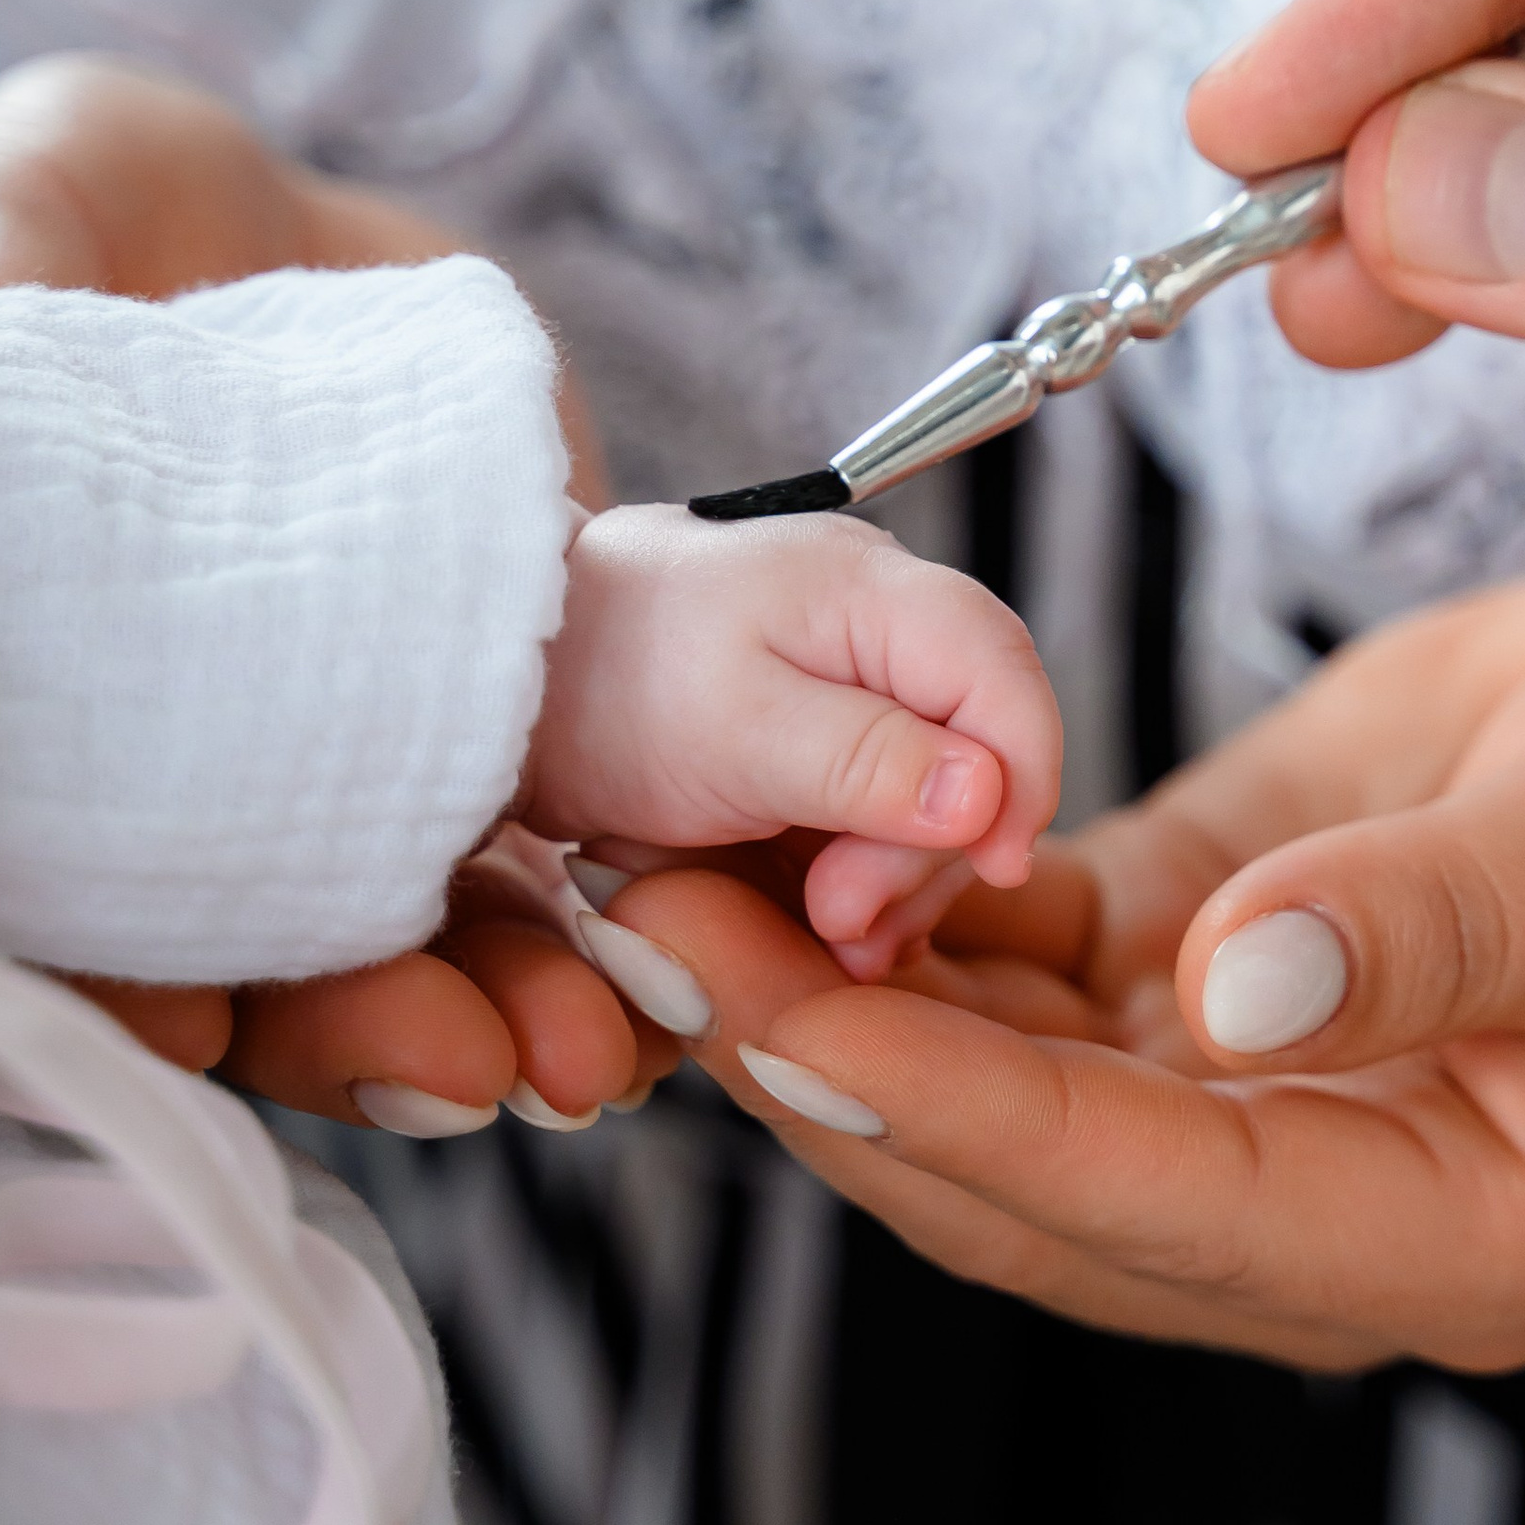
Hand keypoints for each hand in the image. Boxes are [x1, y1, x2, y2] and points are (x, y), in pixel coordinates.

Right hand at [0, 54, 654, 1126]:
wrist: (272, 210)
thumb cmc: (87, 208)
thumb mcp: (25, 207)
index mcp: (53, 698)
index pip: (71, 881)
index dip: (115, 965)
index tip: (190, 1014)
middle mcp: (207, 765)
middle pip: (271, 952)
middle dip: (367, 1023)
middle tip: (471, 1061)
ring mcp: (353, 756)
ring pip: (426, 929)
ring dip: (510, 1001)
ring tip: (599, 1047)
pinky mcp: (494, 713)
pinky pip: (561, 840)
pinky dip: (622, 905)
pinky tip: (691, 945)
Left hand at [524, 505, 1060, 972]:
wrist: (500, 685)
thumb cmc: (603, 680)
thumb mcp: (734, 730)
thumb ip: (866, 761)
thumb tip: (986, 797)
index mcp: (875, 593)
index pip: (1006, 679)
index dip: (1024, 778)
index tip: (993, 869)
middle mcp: (882, 629)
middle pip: (981, 749)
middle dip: (930, 850)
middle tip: (844, 922)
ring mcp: (855, 688)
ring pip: (938, 798)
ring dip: (897, 879)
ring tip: (829, 931)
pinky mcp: (822, 744)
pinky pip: (882, 817)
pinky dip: (864, 876)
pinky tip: (823, 918)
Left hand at [553, 581, 1524, 1368]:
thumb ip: (1432, 925)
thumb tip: (1229, 997)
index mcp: (1457, 1232)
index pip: (1152, 1200)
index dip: (952, 1113)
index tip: (772, 1013)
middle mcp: (1326, 1218)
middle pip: (1021, 1186)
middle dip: (816, 1066)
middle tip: (627, 919)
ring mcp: (1256, 1124)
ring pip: (987, 1105)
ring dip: (818, 1001)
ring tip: (645, 871)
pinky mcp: (1203, 1003)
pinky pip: (1021, 1002)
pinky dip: (899, 934)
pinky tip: (781, 839)